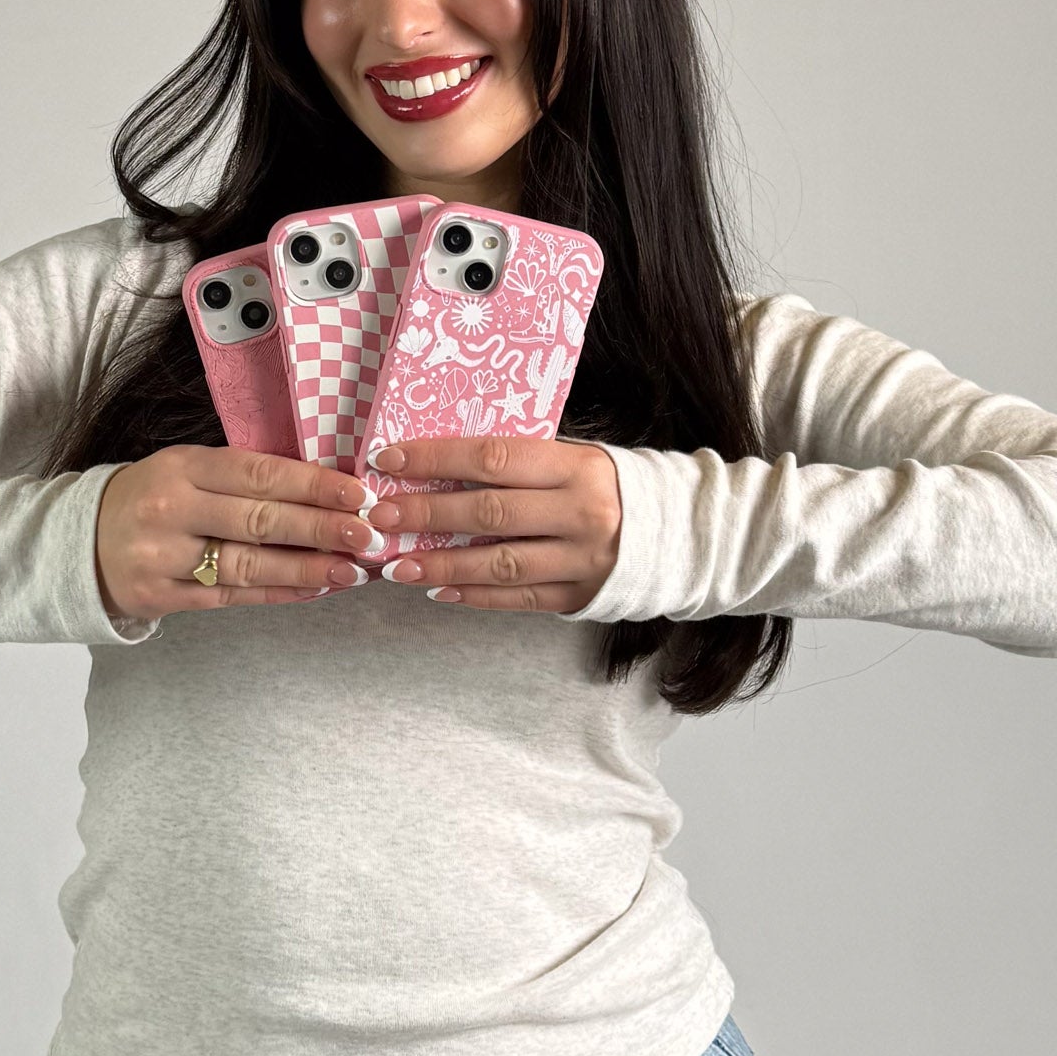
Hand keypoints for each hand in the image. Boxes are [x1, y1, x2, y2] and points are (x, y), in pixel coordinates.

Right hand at [95, 446, 385, 622]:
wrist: (78, 543)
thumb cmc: (152, 498)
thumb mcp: (186, 470)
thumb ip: (242, 476)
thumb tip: (323, 486)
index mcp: (182, 467)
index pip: (258, 473)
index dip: (312, 484)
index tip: (358, 494)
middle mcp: (170, 509)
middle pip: (260, 520)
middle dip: (322, 528)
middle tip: (369, 534)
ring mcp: (163, 557)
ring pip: (249, 564)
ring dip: (308, 568)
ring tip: (353, 570)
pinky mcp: (161, 597)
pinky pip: (231, 596)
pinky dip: (277, 593)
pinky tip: (314, 590)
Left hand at [363, 437, 621, 612]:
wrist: (677, 532)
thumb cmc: (607, 485)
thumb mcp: (575, 458)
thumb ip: (520, 463)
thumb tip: (440, 464)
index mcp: (575, 467)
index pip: (492, 458)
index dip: (435, 459)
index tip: (388, 461)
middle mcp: (579, 513)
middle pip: (488, 513)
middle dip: (425, 514)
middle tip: (379, 516)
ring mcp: (581, 560)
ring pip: (498, 563)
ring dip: (441, 565)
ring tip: (396, 564)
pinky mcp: (579, 596)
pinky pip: (518, 598)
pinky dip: (474, 595)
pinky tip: (437, 589)